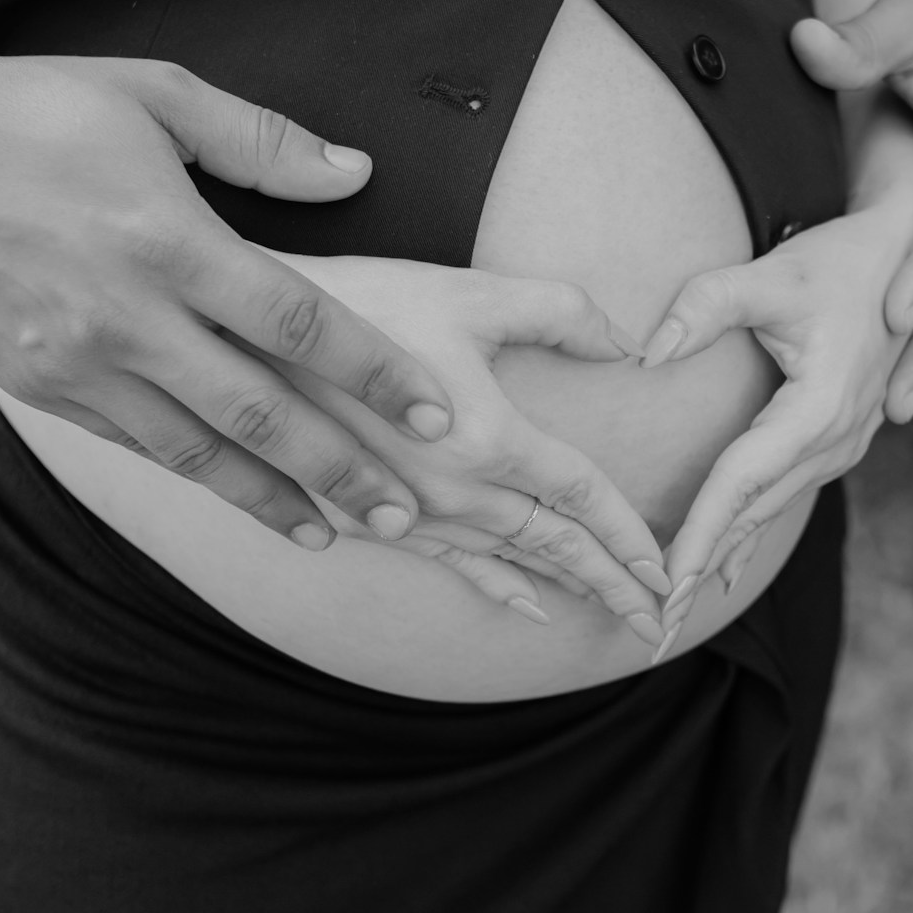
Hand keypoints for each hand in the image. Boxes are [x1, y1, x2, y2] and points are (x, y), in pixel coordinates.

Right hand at [0, 37, 456, 549]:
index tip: (437, 415)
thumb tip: (356, 174)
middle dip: (339, 467)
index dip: (375, 373)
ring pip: (192, 451)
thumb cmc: (28, 110)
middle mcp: (121, 314)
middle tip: (405, 510)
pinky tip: (238, 495)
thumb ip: (260, 142)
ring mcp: (71, 361)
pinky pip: (131, 445)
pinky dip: (192, 477)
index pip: (298, 321)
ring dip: (268, 497)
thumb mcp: (150, 93)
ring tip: (330, 532)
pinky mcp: (33, 387)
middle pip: (256, 411)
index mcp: (165, 236)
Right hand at [267, 257, 675, 644]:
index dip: (631, 534)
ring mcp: (410, 510)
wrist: (242, 336)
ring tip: (613, 614)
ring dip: (566, 589)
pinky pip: (450, 563)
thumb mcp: (472, 293)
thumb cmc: (364, 300)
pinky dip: (496, 586)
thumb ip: (561, 313)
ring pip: (509, 561)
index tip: (671, 567)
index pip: (583, 497)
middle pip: (556, 546)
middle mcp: (453, 490)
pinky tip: (525, 606)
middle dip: (614, 583)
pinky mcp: (370, 516)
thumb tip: (629, 343)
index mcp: (487, 437)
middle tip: (662, 620)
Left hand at [638, 194, 912, 637]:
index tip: (661, 582)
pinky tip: (716, 572)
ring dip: (719, 559)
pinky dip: (746, 533)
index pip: (742, 482)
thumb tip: (646, 352)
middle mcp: (838, 438)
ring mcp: (844, 444)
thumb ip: (704, 305)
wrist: (912, 256)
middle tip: (652, 624)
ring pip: (769, 512)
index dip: (697, 534)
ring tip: (671, 610)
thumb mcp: (770, 273)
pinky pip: (784, 497)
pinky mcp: (838, 441)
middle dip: (699, 571)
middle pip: (753, 515)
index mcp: (823, 406)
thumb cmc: (839, 262)